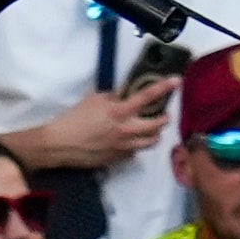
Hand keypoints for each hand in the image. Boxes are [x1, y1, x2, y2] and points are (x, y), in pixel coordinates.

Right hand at [14, 83, 171, 171]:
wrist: (62, 144)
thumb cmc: (74, 119)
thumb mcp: (92, 100)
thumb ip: (111, 97)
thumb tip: (122, 95)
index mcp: (119, 112)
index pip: (146, 96)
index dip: (163, 87)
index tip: (176, 80)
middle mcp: (127, 130)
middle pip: (158, 125)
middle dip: (164, 118)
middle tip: (163, 115)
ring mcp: (127, 146)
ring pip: (152, 141)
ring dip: (155, 133)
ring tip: (151, 128)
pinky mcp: (122, 157)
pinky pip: (138, 151)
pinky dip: (138, 144)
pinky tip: (130, 140)